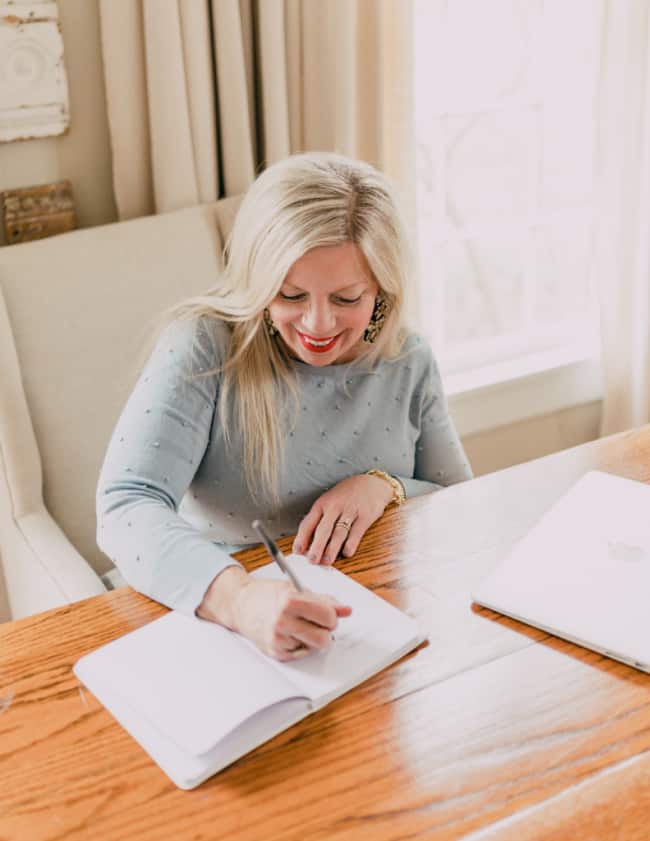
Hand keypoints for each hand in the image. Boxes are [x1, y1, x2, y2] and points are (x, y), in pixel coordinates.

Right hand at [197, 566, 351, 660]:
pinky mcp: (275, 652)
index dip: (332, 615)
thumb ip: (325, 601)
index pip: (327, 616)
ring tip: (303, 626)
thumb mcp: (297, 590)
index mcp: (290, 601)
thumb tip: (346, 610)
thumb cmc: (268, 594)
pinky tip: (292, 634)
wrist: (241, 605)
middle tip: (319, 623)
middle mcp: (282, 621)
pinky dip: (301, 645)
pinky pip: (301, 654)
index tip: (328, 612)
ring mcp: (278, 639)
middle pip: (323, 638)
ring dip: (313, 638)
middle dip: (326, 631)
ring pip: (314, 648)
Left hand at [292, 473, 393, 563]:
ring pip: (339, 532)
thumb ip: (319, 520)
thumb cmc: (346, 496)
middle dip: (317, 546)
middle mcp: (334, 507)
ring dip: (332, 548)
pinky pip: (357, 531)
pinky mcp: (365, 515)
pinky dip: (351, 543)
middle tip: (312, 560)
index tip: (297, 552)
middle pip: (323, 529)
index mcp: (322, 504)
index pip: (308, 522)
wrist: (370, 483)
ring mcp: (350, 511)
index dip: (302, 538)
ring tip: (327, 561)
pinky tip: (347, 552)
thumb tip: (307, 543)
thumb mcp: (329, 502)